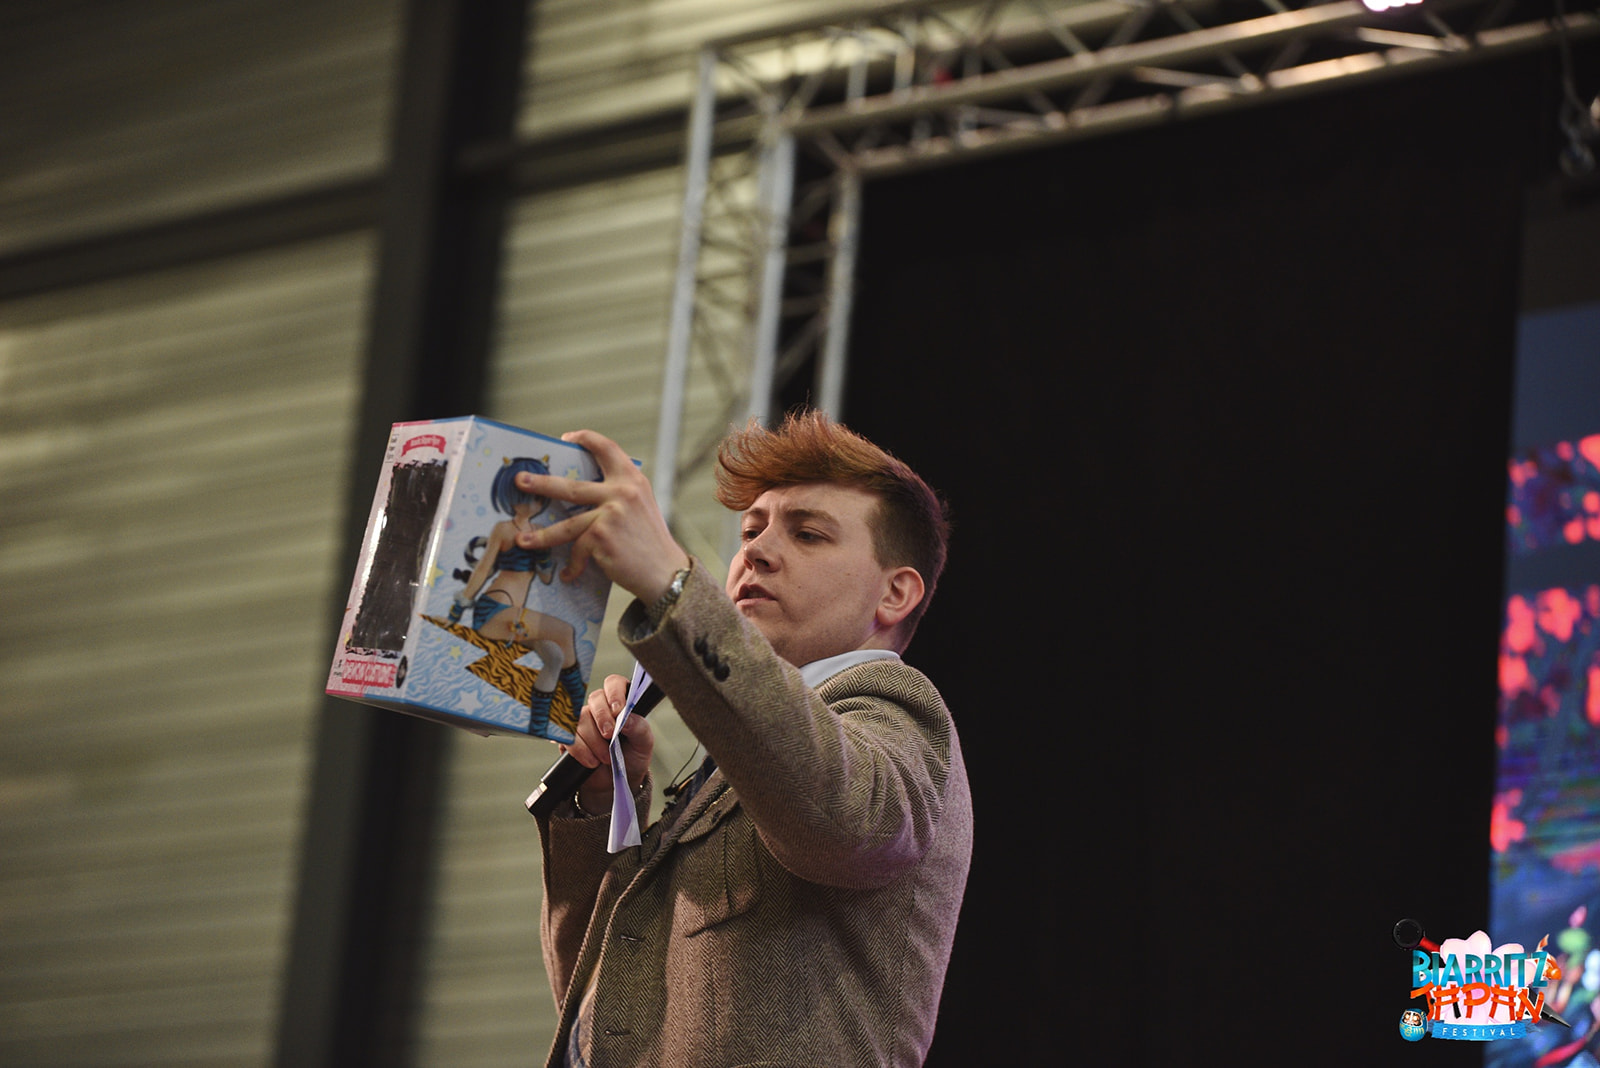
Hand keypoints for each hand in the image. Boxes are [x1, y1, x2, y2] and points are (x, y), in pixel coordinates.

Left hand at [514, 429, 689, 602]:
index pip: (607, 448)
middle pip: (571, 486)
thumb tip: (578, 494)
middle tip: (519, 480)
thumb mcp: (641, 507)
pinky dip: (573, 566)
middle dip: (541, 484)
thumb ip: (618, 494)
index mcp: (632, 480)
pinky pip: (578, 551)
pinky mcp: (601, 537)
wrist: (666, 572)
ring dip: (541, 535)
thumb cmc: (650, 542)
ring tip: (523, 539)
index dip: (586, 439)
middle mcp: (621, 492)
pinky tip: (569, 574)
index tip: (568, 438)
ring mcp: (610, 514)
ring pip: (566, 525)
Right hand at [564, 673, 654, 814]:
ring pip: (580, 718)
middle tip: (610, 736)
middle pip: (595, 699)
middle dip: (602, 718)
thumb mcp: (644, 744)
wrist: (614, 783)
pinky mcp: (569, 737)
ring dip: (593, 740)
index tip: (619, 710)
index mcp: (620, 702)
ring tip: (605, 758)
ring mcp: (583, 721)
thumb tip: (626, 718)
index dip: (614, 693)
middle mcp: (600, 708)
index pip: (614, 683)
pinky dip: (579, 750)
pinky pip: (567, 736)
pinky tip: (590, 761)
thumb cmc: (631, 757)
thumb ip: (640, 728)